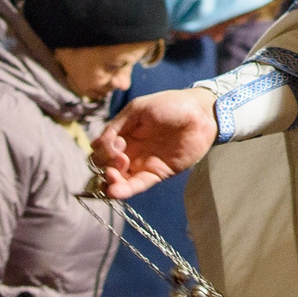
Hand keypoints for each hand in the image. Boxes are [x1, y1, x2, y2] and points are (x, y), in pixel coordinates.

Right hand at [91, 88, 219, 197]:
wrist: (201, 114)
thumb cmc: (171, 105)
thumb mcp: (138, 109)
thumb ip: (116, 125)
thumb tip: (96, 145)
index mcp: (124, 133)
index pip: (102, 148)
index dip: (103, 150)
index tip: (116, 145)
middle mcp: (130, 150)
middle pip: (106, 166)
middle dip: (106, 166)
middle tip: (120, 161)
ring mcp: (142, 163)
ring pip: (119, 179)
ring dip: (110, 182)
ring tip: (113, 178)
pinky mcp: (157, 174)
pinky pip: (137, 185)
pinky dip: (124, 190)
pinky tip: (115, 192)